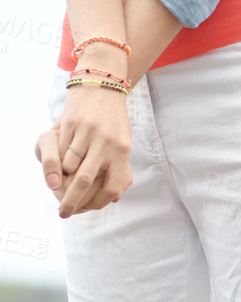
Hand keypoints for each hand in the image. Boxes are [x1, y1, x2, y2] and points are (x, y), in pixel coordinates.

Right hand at [36, 87, 133, 215]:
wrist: (101, 89)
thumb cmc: (113, 123)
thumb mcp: (123, 144)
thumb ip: (120, 170)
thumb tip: (115, 198)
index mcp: (122, 151)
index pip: (112, 187)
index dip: (98, 203)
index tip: (87, 209)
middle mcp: (105, 143)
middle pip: (84, 182)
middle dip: (72, 202)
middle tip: (64, 212)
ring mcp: (86, 133)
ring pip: (68, 168)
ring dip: (63, 179)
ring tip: (62, 181)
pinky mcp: (70, 124)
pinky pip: (58, 152)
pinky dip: (57, 162)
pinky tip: (59, 163)